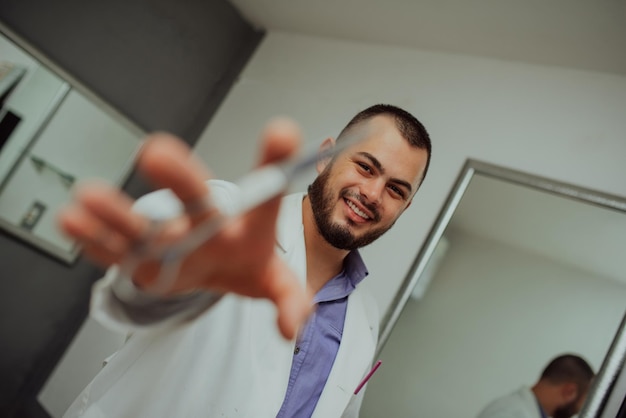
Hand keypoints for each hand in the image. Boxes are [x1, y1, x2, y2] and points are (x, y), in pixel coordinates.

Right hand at [58, 119, 311, 338]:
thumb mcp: (276, 282)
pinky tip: (72, 219)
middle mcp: (205, 224)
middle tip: (157, 152)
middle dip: (179, 179)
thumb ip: (290, 300)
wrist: (215, 267)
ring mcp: (169, 239)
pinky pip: (116, 250)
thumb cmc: (247, 263)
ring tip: (90, 195)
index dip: (274, 165)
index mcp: (247, 227)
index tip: (282, 132)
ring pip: (143, 223)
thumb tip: (292, 327)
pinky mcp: (141, 258)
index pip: (266, 197)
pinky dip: (94, 238)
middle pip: (195, 201)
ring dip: (118, 211)